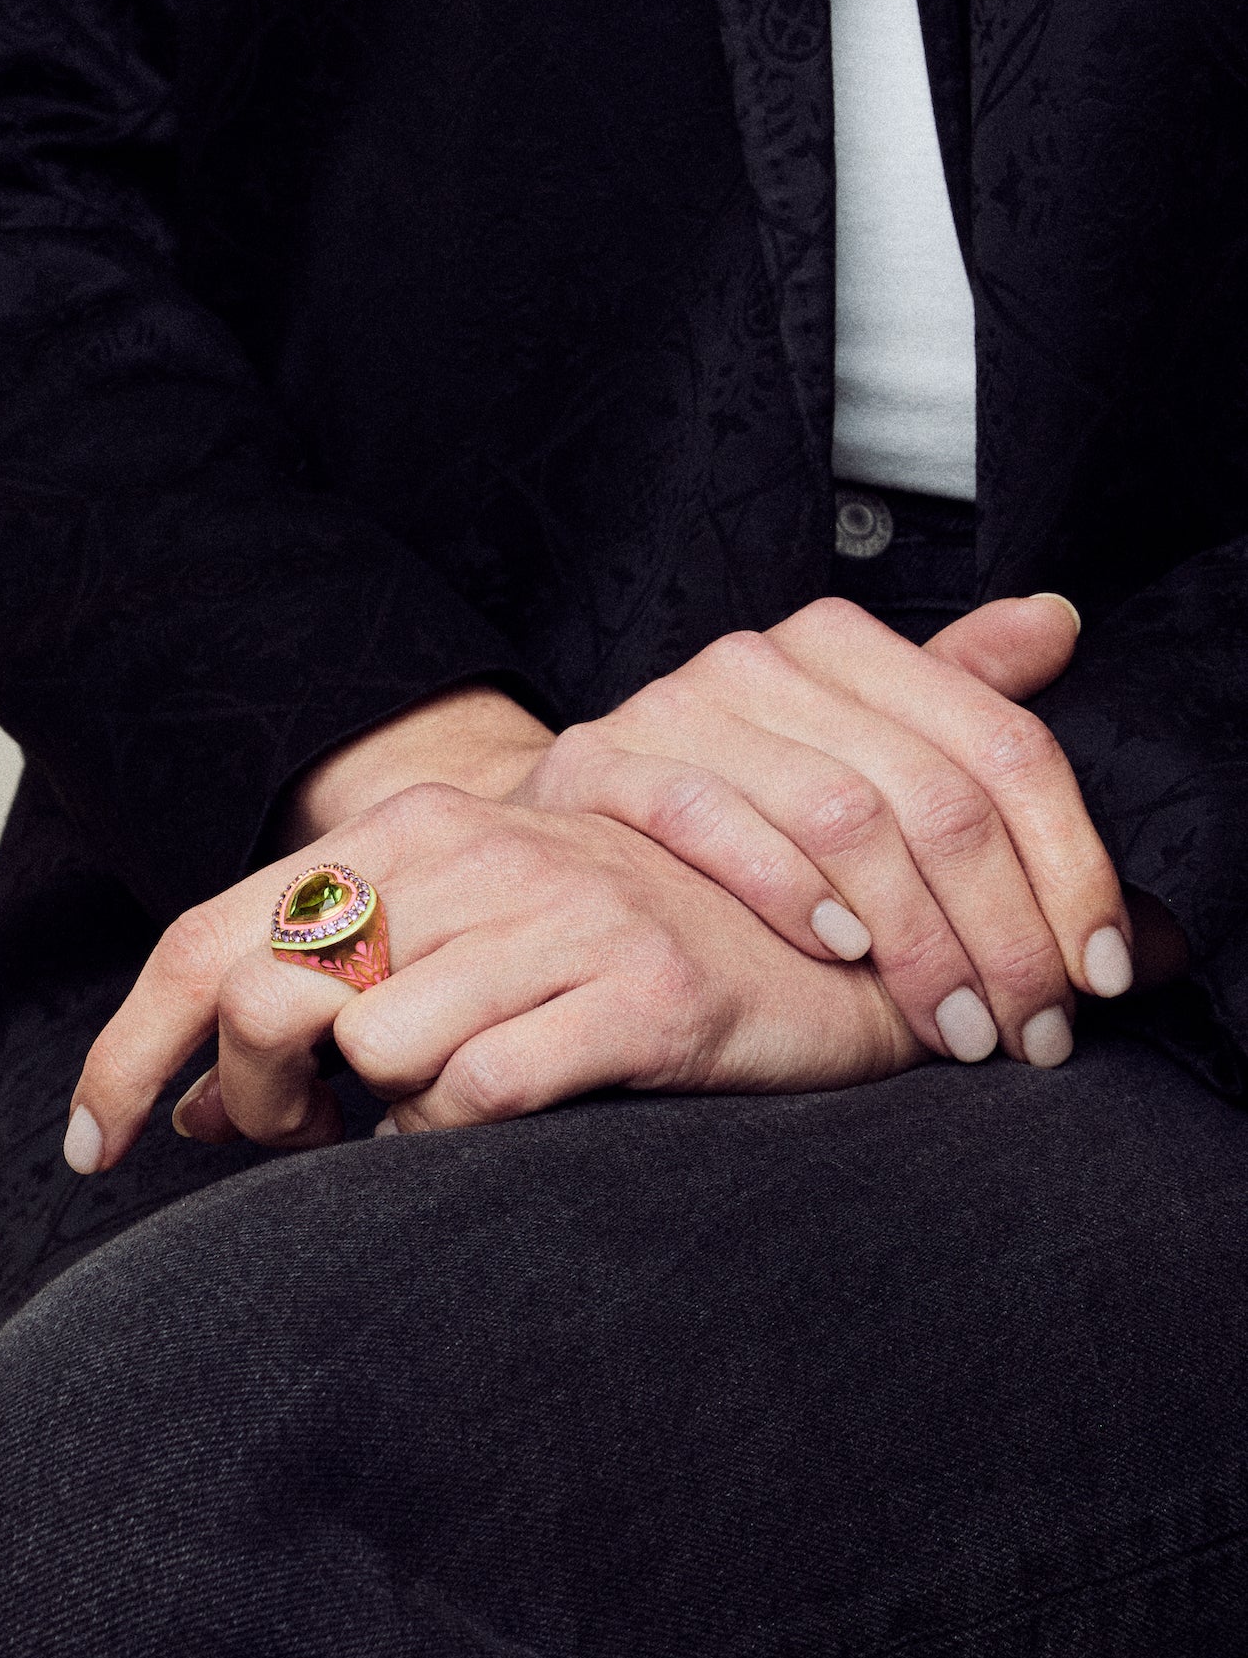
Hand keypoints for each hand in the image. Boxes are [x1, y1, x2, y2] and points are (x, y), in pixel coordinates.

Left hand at [63, 780, 922, 1175]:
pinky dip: (455, 1140)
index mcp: (411, 832)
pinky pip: (479, 1095)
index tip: (93, 1146)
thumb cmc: (620, 951)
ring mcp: (561, 919)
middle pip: (267, 998)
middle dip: (257, 1098)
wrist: (829, 941)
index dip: (127, 1051)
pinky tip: (494, 1135)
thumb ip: (330, 1002)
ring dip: (371, 1124)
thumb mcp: (462, 950)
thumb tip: (194, 1112)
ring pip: (370, 1050)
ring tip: (426, 1124)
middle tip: (300, 1141)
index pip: (208, 937)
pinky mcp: (640, 995)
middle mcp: (474, 855)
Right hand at [299, 595, 1143, 1070]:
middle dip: (1003, 931)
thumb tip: (1066, 633)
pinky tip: (837, 950)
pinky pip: (708, 814)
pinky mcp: (602, 761)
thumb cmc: (733, 826)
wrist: (554, 841)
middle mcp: (766, 660)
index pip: (1003, 741)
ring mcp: (677, 704)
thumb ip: (968, 722)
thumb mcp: (867, 768)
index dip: (1072, 863)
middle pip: (937, 791)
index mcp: (845, 646)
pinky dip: (785, 888)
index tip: (1104, 966)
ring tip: (950, 1024)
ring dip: (914, 938)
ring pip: (840, 809)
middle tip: (1031, 1024)